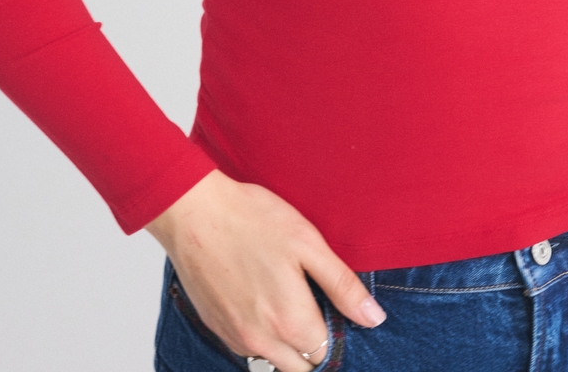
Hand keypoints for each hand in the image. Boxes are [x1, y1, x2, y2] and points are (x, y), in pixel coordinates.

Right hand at [147, 169, 385, 371]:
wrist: (193, 212)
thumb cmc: (251, 220)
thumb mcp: (307, 243)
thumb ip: (342, 285)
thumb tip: (374, 318)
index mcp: (291, 322)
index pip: (327, 352)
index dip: (336, 330)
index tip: (333, 304)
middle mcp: (262, 342)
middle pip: (302, 366)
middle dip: (313, 345)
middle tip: (313, 304)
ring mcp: (235, 338)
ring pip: (274, 360)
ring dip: (287, 343)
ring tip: (286, 297)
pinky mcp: (217, 328)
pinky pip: (249, 348)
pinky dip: (262, 334)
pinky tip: (261, 296)